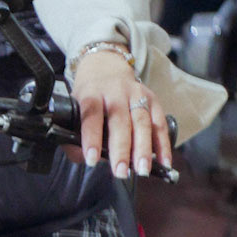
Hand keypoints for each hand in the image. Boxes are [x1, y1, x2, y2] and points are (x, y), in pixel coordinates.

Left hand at [71, 48, 172, 180]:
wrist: (105, 65)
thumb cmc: (89, 94)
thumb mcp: (73, 107)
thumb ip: (72, 134)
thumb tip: (81, 158)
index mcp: (92, 93)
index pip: (91, 115)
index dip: (92, 138)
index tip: (91, 159)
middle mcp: (115, 91)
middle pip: (120, 120)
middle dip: (121, 149)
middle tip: (120, 172)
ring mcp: (137, 94)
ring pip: (142, 122)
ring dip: (143, 148)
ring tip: (142, 170)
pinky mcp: (153, 99)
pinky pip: (159, 124)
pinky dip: (163, 145)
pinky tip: (163, 162)